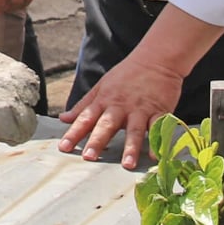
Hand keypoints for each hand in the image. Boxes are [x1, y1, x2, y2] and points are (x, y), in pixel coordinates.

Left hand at [57, 56, 184, 168]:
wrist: (156, 59)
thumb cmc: (126, 74)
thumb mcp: (101, 86)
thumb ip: (83, 105)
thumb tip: (63, 119)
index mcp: (104, 101)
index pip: (85, 118)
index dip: (74, 133)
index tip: (64, 148)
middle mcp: (120, 106)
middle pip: (106, 125)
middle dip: (97, 141)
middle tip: (89, 158)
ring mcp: (140, 109)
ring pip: (134, 130)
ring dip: (130, 147)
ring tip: (126, 165)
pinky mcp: (159, 110)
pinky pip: (158, 128)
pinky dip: (158, 141)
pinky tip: (156, 156)